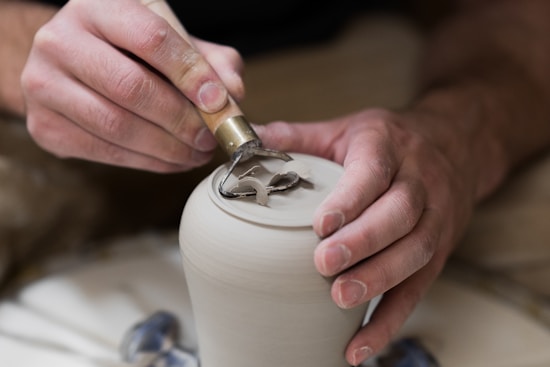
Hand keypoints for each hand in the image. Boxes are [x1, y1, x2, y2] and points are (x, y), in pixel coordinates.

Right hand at [21, 0, 243, 171]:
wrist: (69, 65)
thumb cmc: (128, 51)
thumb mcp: (172, 41)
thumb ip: (210, 61)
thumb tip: (234, 94)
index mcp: (99, 7)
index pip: (150, 37)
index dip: (191, 73)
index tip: (220, 102)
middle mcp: (61, 40)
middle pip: (132, 86)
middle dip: (181, 119)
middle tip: (210, 137)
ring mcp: (45, 84)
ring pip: (117, 125)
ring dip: (168, 147)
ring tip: (197, 152)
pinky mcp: (45, 125)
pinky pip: (105, 152)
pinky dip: (148, 162)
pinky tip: (172, 160)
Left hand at [256, 108, 475, 364]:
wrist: (456, 145)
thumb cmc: (391, 141)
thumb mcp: (347, 129)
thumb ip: (299, 137)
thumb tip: (251, 140)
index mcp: (389, 146)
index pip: (373, 172)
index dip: (351, 199)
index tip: (321, 224)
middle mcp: (419, 181)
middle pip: (399, 214)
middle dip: (364, 242)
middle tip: (325, 265)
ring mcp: (436, 217)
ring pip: (416, 251)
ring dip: (380, 279)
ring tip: (342, 298)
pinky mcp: (439, 251)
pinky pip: (419, 287)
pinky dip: (392, 319)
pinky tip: (362, 343)